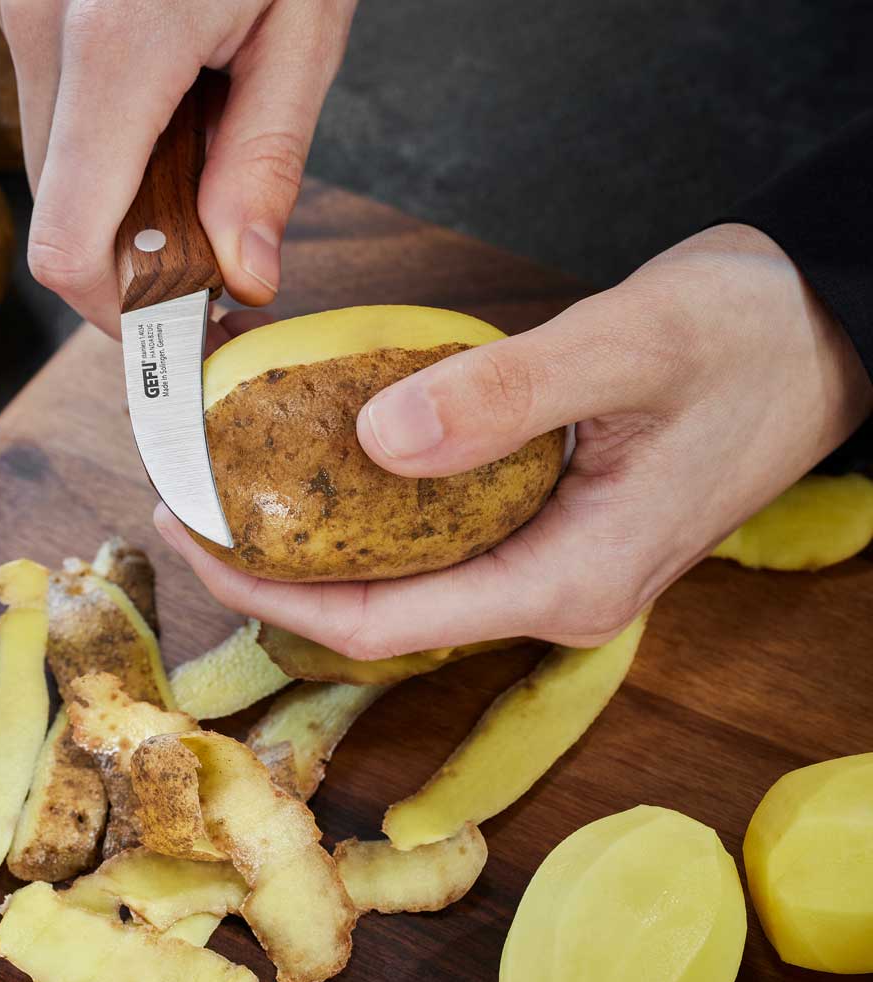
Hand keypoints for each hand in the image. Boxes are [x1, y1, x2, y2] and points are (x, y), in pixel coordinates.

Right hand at [0, 0, 356, 334]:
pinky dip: (111, 150)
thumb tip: (244, 275)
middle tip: (214, 265)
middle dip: (134, 264)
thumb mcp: (302, 31)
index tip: (181, 331)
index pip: (70, 244)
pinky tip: (172, 120)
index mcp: (118, 42)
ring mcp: (17, 8)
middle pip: (60, 215)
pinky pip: (56, 114)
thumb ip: (266, 163)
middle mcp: (40, 25)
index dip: (120, 315)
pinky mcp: (23, 1)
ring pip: (55, 167)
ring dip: (123, 205)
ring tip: (206, 177)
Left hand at [155, 224, 872, 655]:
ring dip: (324, 540)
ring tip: (243, 485)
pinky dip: (377, 513)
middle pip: (385, 610)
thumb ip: (506, 396)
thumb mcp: (630, 347)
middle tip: (198, 499)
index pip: (384, 620)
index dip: (274, 588)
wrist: (820, 337)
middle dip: (283, 567)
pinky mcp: (554, 529)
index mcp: (568, 578)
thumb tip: (379, 435)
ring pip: (411, 577)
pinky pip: (443, 542)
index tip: (193, 532)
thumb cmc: (746, 340)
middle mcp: (555, 594)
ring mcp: (556, 566)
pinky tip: (334, 466)